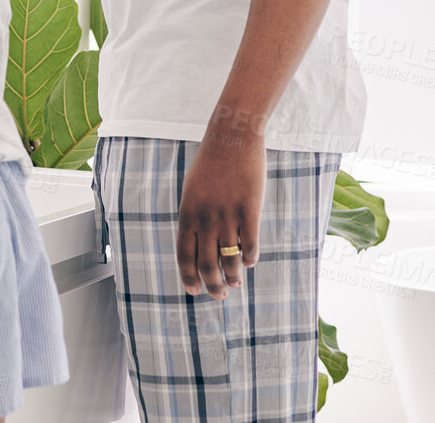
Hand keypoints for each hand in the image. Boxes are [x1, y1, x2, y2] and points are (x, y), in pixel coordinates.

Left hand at [176, 131, 265, 300]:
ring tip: (236, 283)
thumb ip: (193, 218)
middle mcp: (205, 218)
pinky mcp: (249, 210)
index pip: (184, 255)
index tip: (194, 291)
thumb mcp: (192, 191)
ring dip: (232, 276)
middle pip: (207, 263)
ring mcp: (228, 215)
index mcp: (188, 213)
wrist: (232, 139)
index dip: (189, 277)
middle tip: (219, 295)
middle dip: (212, 285)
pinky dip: (250, 258)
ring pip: (229, 259)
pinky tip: (249, 262)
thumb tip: (199, 246)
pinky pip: (250, 244)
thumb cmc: (210, 164)